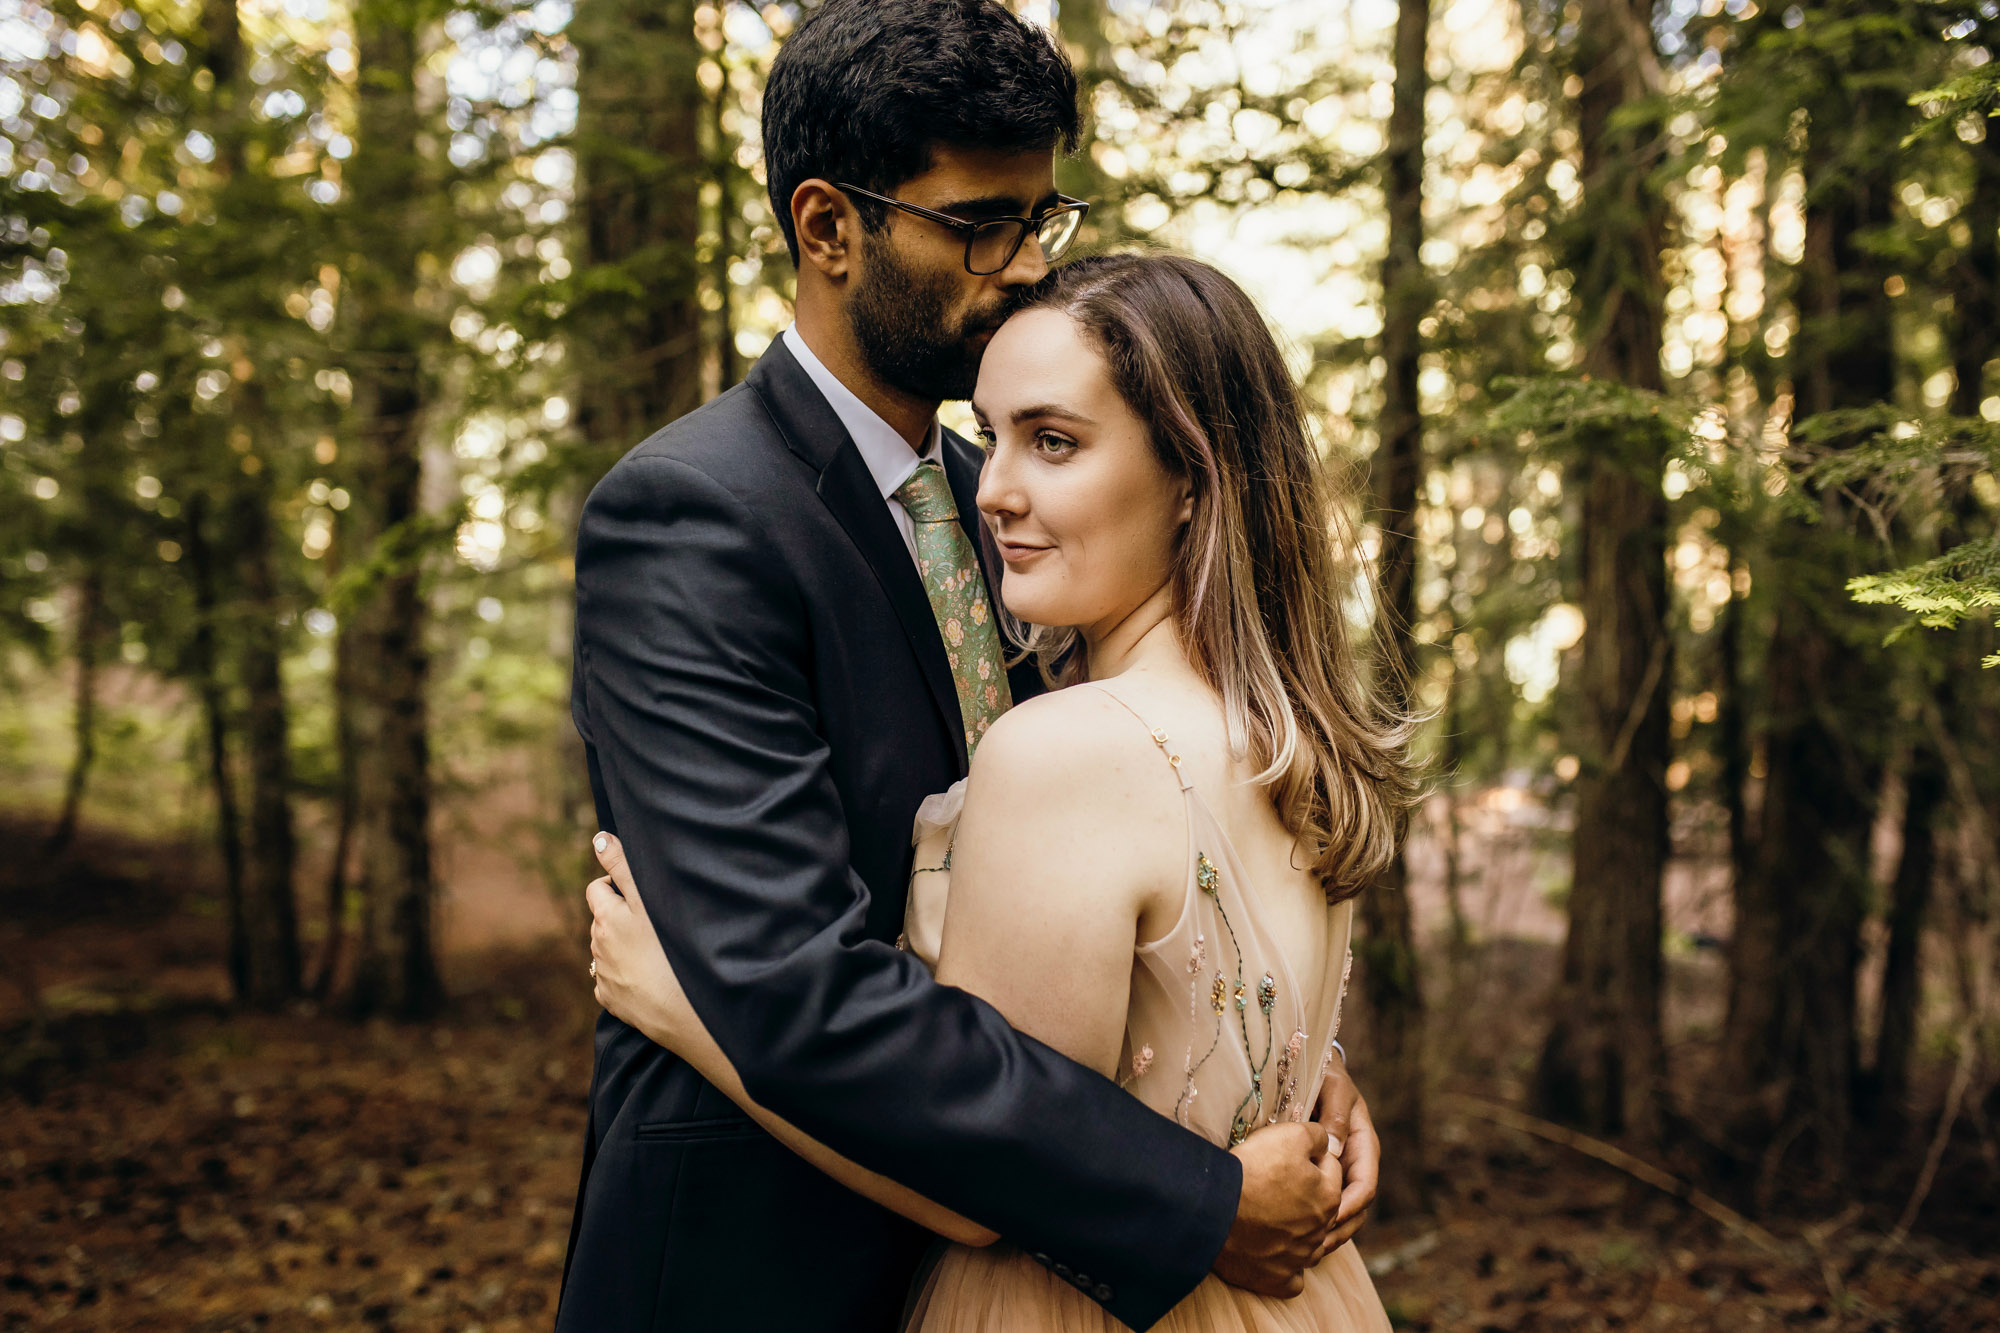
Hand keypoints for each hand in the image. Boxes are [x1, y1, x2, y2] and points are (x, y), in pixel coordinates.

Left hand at [584, 833, 692, 1046]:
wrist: (684, 1010)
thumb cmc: (673, 949)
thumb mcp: (649, 900)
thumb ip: (623, 866)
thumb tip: (599, 838)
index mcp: (605, 919)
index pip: (597, 889)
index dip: (615, 884)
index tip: (637, 892)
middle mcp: (597, 947)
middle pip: (602, 920)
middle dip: (619, 915)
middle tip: (654, 921)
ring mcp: (604, 977)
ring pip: (607, 950)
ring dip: (622, 945)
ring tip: (656, 950)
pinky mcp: (612, 1002)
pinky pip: (612, 981)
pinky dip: (624, 975)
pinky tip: (649, 976)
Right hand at [1213, 1121, 1342, 1297]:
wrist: (1215, 1210)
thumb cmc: (1253, 1170)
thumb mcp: (1288, 1136)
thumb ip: (1317, 1136)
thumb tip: (1327, 1141)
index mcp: (1329, 1196)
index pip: (1331, 1170)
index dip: (1311, 1157)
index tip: (1289, 1153)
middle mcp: (1321, 1231)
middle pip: (1322, 1208)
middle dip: (1309, 1195)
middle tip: (1280, 1182)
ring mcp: (1300, 1259)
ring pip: (1311, 1245)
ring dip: (1301, 1232)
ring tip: (1276, 1216)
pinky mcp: (1278, 1279)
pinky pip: (1292, 1280)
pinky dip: (1288, 1269)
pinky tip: (1276, 1255)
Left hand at [1312, 1056, 1378, 1259]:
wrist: (1312, 1068)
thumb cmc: (1325, 1075)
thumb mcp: (1333, 1087)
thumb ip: (1336, 1113)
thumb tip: (1334, 1148)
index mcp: (1362, 1143)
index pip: (1365, 1184)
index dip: (1351, 1204)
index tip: (1331, 1218)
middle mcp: (1354, 1161)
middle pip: (1356, 1207)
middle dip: (1340, 1229)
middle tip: (1317, 1246)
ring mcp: (1339, 1169)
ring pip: (1342, 1210)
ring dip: (1329, 1232)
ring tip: (1308, 1250)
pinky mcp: (1322, 1173)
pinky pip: (1323, 1202)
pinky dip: (1314, 1220)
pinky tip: (1297, 1234)